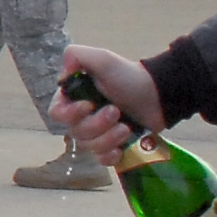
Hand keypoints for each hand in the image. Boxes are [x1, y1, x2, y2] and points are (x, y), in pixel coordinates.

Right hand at [51, 43, 162, 161]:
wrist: (159, 95)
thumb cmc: (129, 76)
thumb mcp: (102, 59)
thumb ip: (75, 56)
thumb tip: (61, 76)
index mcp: (74, 98)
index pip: (57, 113)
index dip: (70, 114)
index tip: (89, 105)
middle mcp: (81, 118)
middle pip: (75, 133)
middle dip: (97, 124)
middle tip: (116, 111)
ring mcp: (97, 134)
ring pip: (89, 147)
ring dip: (108, 138)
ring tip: (126, 127)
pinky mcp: (112, 147)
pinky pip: (101, 160)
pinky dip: (110, 155)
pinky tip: (121, 148)